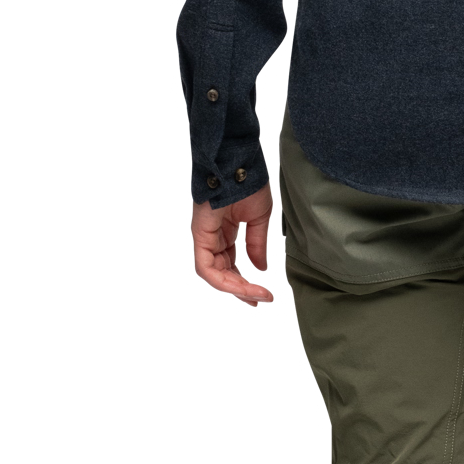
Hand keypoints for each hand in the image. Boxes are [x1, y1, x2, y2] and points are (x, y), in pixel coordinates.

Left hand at [191, 181, 275, 306]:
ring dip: (235, 289)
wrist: (239, 163)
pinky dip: (223, 280)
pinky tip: (243, 286)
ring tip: (256, 296)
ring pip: (214, 274)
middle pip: (223, 273)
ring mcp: (204, 237)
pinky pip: (206, 267)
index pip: (231, 265)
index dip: (245, 281)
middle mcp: (212, 237)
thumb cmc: (248, 184)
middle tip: (260, 300)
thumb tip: (260, 269)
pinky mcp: (200, 236)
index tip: (264, 293)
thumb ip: (256, 244)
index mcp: (225, 232)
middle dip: (241, 290)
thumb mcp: (258, 218)